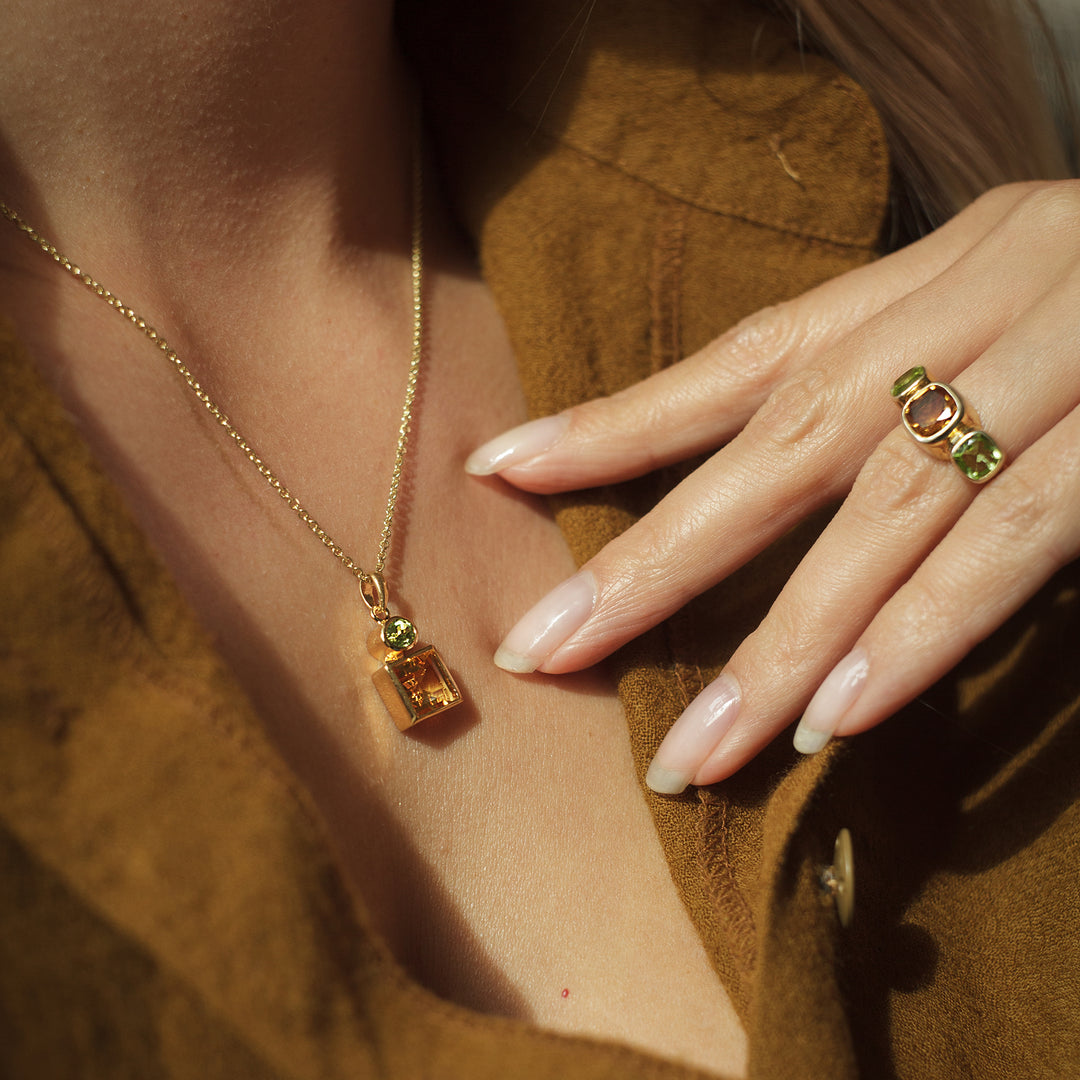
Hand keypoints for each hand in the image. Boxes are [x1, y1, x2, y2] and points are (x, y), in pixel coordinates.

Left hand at [465, 181, 1079, 791]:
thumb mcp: (982, 311)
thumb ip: (886, 387)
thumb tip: (778, 491)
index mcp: (917, 288)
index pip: (731, 362)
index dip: (612, 419)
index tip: (502, 469)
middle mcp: (967, 317)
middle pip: (773, 450)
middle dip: (652, 561)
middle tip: (543, 650)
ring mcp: (1056, 372)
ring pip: (884, 521)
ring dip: (780, 647)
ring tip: (692, 751)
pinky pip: (1017, 545)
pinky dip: (926, 633)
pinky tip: (841, 718)